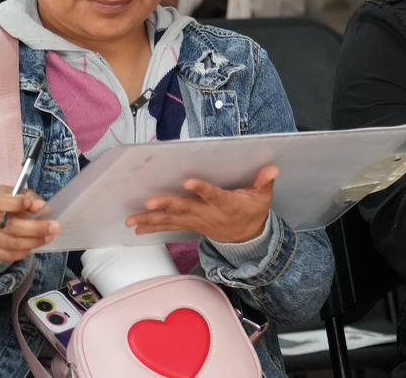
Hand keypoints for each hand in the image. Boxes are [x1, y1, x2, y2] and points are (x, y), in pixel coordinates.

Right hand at [0, 186, 59, 264]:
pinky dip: (24, 251)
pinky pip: (8, 255)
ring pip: (11, 243)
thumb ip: (31, 198)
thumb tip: (41, 206)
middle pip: (10, 227)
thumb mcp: (18, 194)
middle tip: (55, 227)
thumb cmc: (9, 202)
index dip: (15, 203)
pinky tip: (35, 245)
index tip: (30, 202)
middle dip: (36, 228)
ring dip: (34, 241)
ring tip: (50, 237)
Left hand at [126, 165, 277, 243]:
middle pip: (186, 209)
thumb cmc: (253, 210)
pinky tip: (136, 227)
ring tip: (132, 220)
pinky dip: (153, 226)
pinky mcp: (190, 225)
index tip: (188, 182)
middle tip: (150, 202)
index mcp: (227, 204)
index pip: (214, 196)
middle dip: (167, 205)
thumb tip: (273, 168)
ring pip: (172, 220)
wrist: (246, 238)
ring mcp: (197, 222)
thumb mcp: (263, 197)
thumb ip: (264, 182)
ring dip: (151, 219)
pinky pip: (169, 226)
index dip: (202, 190)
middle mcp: (209, 214)